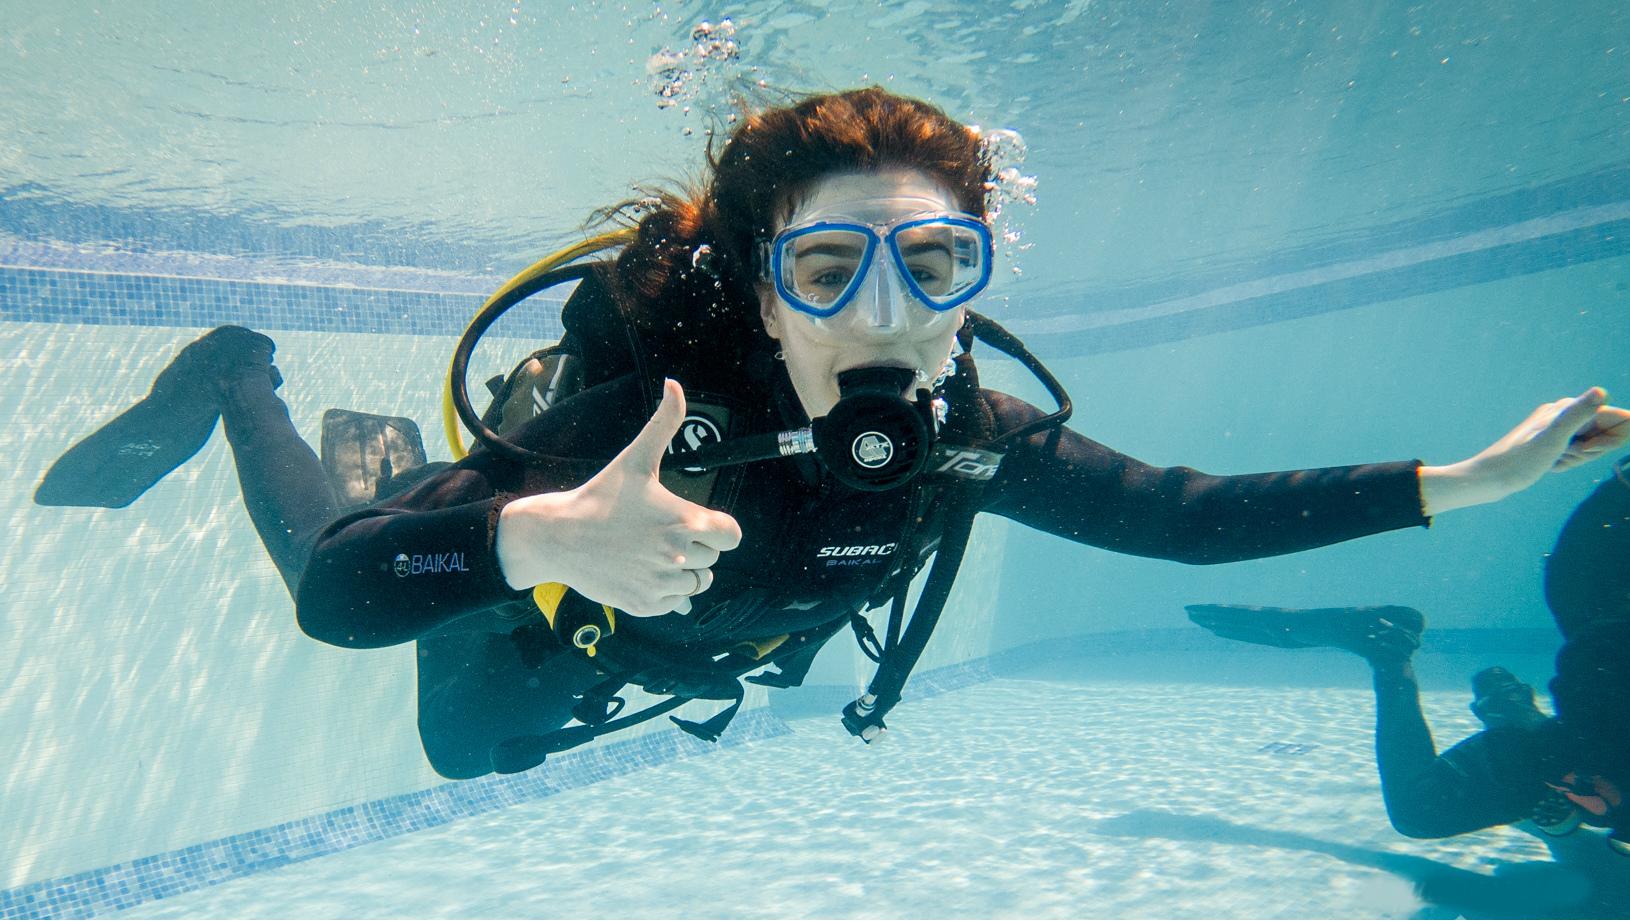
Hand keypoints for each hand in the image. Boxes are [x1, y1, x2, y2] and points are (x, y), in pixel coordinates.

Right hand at [495, 379, 742, 615]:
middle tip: (661, 534)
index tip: (696, 523)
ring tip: (654, 554)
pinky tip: (643, 572)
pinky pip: (677, 603)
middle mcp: (680, 557)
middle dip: (695, 548)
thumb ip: (664, 423)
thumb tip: (674, 383)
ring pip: (698, 584)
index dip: (717, 529)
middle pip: (713, 559)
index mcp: (687, 522)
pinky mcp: (647, 605)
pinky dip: (666, 592)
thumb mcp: (636, 459)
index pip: (732, 536)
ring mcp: (663, 584)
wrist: (559, 536)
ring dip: (684, 572)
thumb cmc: (600, 496)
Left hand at [1420, 387, 1629, 514]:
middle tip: (1560, 456)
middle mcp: (1563, 412)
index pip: (1615, 419)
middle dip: (1588, 452)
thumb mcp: (1553, 439)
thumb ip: (1578, 415)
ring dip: (1576, 459)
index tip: (1581, 450)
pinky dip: (1565, 463)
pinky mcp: (1550, 439)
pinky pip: (1574, 454)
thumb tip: (1601, 391)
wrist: (1488, 478)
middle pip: (1603, 434)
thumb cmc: (1519, 461)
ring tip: (1552, 461)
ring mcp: (1557, 426)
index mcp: (1567, 407)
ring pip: (1590, 446)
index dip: (1608, 442)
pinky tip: (1547, 466)